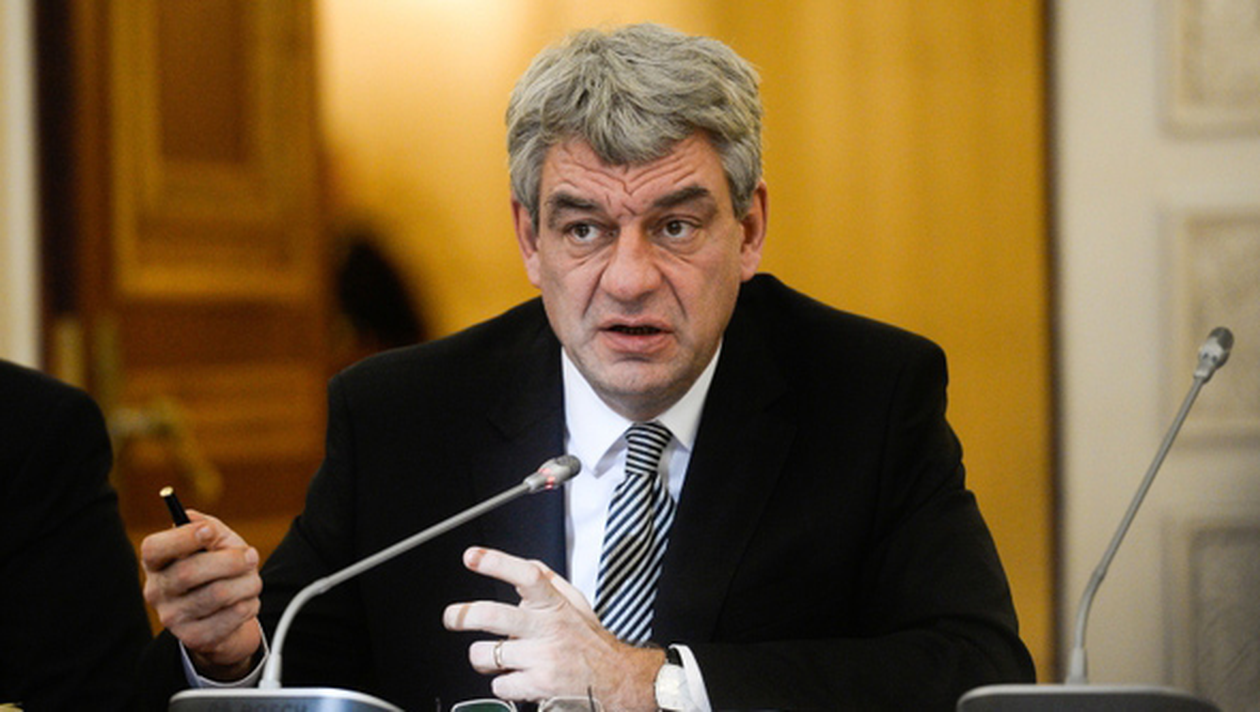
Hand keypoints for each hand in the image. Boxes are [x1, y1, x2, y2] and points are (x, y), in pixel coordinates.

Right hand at [141, 510, 262, 680]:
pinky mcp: (193, 637)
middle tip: (251, 556)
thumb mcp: (217, 543)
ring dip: (247, 583)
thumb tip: (193, 519)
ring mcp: (172, 617)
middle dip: (230, 561)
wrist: (227, 616)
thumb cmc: (219, 570)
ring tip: (252, 581)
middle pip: (188, 571)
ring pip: (217, 594)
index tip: (209, 531)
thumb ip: (209, 527)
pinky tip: (245, 602)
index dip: (182, 538)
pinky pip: (231, 616)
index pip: (154, 548)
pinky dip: (248, 604)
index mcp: (157, 562)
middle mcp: (157, 590)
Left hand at [443, 547, 663, 709]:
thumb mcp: (577, 604)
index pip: (526, 575)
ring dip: (483, 656)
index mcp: (555, 604)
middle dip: (462, 615)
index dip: (496, 563)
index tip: (472, 557)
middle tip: (452, 616)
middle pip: (493, 615)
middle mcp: (548, 628)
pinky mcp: (538, 686)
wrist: (618, 679)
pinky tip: (517, 677)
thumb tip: (525, 564)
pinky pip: (498, 684)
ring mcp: (542, 658)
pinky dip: (502, 682)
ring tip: (495, 656)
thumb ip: (551, 582)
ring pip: (486, 654)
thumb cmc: (591, 641)